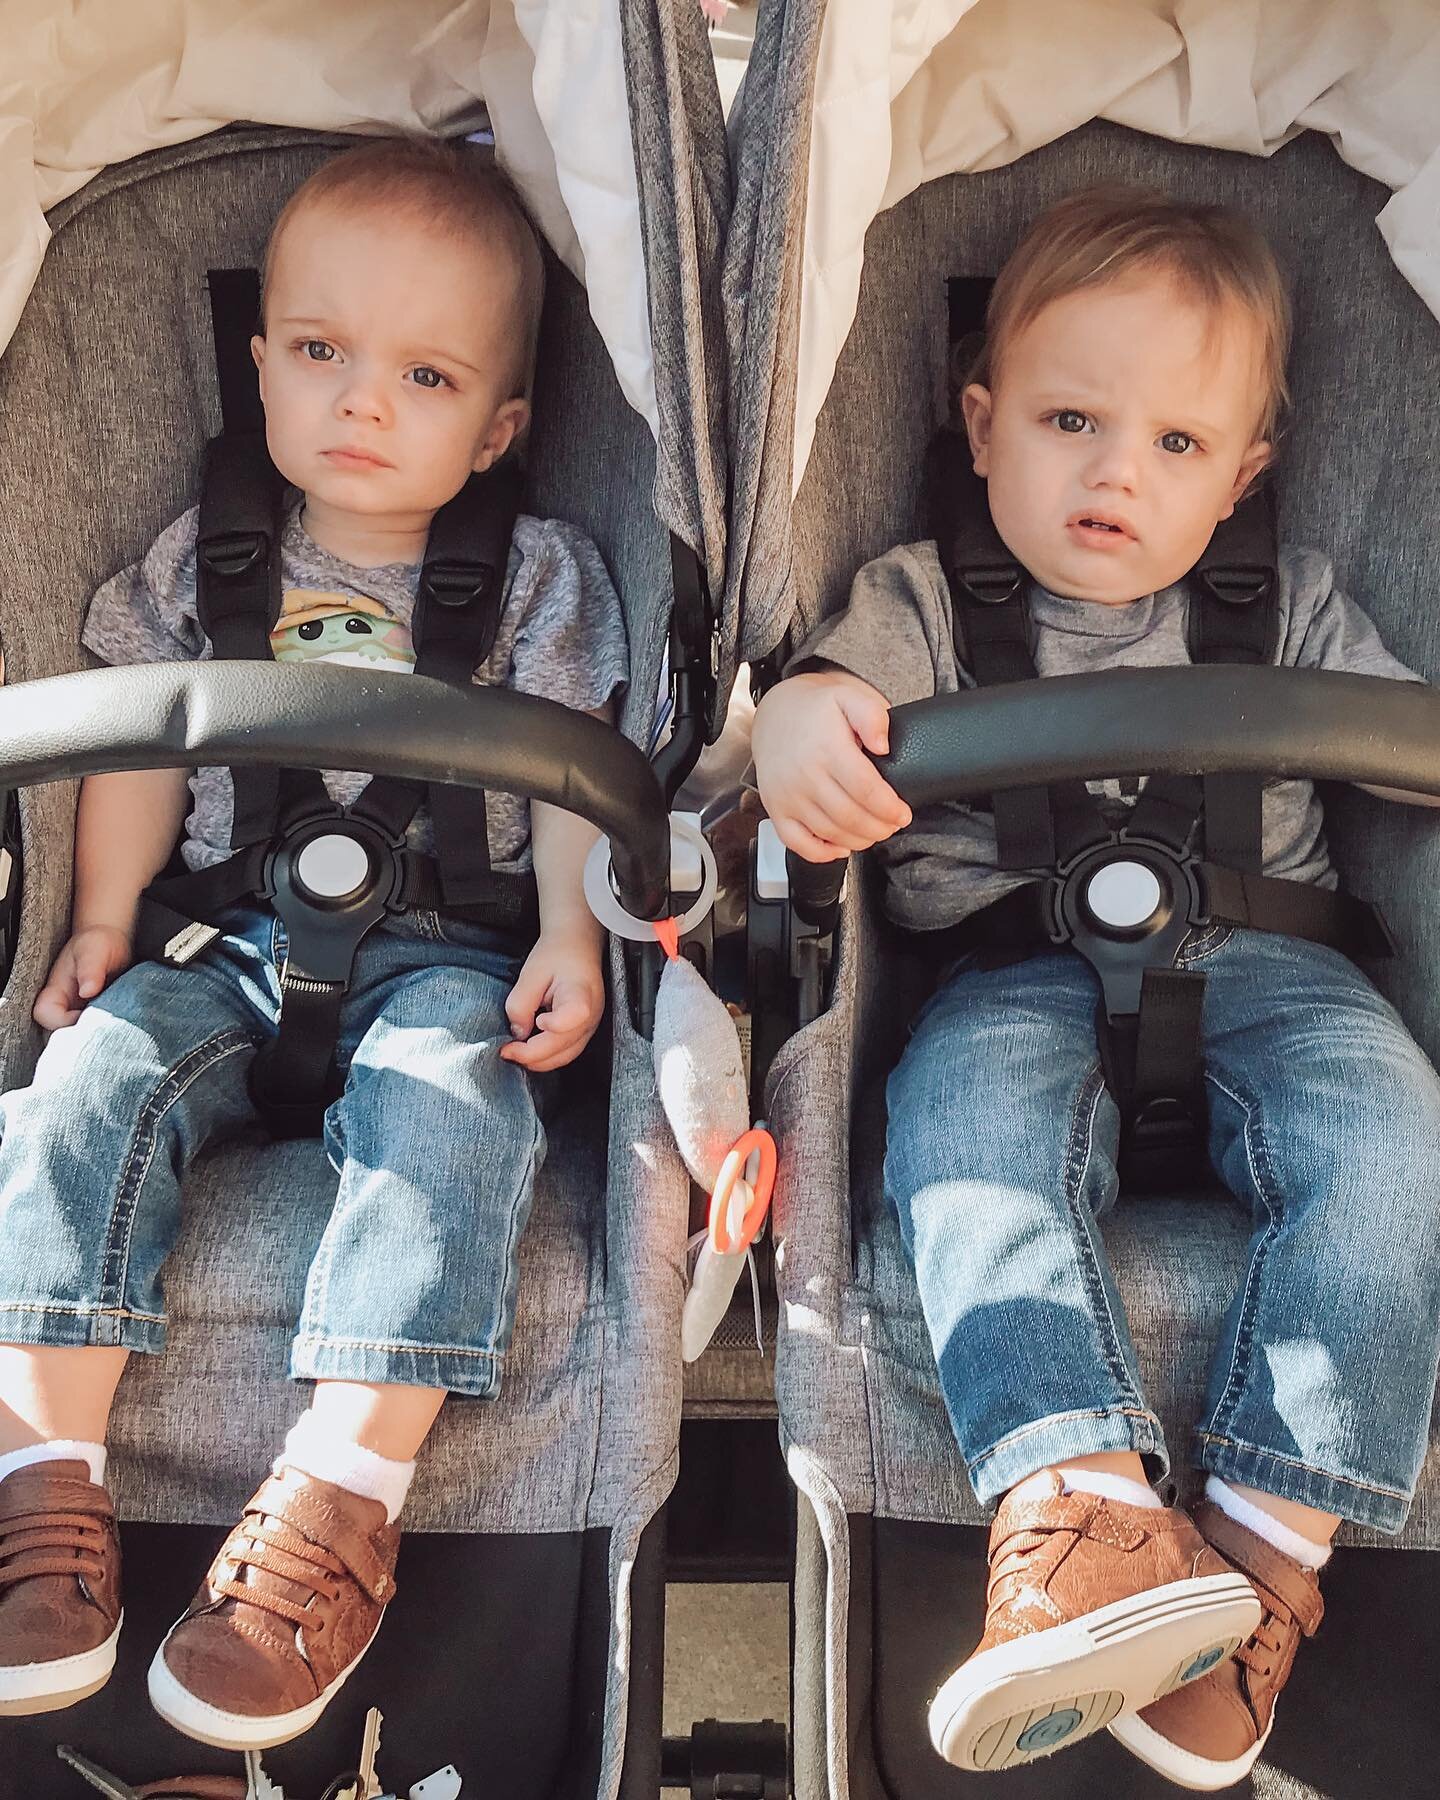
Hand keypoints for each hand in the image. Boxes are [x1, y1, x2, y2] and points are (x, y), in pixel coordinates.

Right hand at [33, 925, 132, 1029]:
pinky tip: (121, 1021)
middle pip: (60, 1032)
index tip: (86, 1013)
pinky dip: (106, 1030)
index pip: (45, 1015)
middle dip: (82, 1032)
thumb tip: (88, 991)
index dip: (62, 1021)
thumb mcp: (93, 950)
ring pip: (78, 1035)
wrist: (112, 942)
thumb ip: (90, 969)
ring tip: (116, 1022)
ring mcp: (78, 1013)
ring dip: (96, 1032)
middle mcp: (63, 1006)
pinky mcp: (94, 1016)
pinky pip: (95, 1031)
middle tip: (107, 1023)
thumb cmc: (97, 943)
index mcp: (54, 991)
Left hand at [501, 927, 605, 1071]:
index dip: (552, 1026)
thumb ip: (521, 1004)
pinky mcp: (584, 1032)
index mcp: (581, 994)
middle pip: (563, 1047)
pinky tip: (528, 1050)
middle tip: (505, 1050)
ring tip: (513, 1052)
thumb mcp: (531, 972)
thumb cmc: (557, 955)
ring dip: (537, 1060)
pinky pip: (566, 1052)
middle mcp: (591, 1016)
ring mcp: (590, 1027)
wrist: (576, 947)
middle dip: (531, 1055)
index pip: (574, 1017)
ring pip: (564, 1057)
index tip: (535, 1021)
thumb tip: (517, 1033)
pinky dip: (546, 1056)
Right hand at [751, 670, 911, 862]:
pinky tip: (840, 847)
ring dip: (858, 840)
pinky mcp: (776, 809)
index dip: (889, 808)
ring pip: (829, 833)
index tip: (903, 814)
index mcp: (826, 749)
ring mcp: (787, 795)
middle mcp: (804, 775)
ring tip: (874, 832)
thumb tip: (883, 745)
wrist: (775, 712)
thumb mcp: (848, 696)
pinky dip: (821, 853)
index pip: (865, 789)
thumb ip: (872, 715)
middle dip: (879, 828)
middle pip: (850, 816)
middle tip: (892, 825)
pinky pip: (797, 843)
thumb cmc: (815, 709)